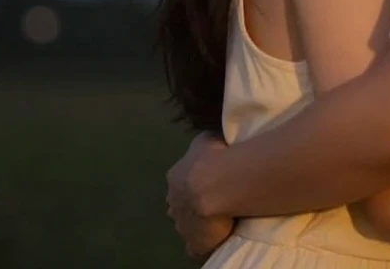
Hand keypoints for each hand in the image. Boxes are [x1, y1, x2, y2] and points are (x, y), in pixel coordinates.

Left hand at [166, 132, 236, 261]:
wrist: (214, 185)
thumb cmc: (214, 157)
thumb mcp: (206, 139)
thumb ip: (201, 146)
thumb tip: (205, 146)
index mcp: (175, 177)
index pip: (179, 183)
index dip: (192, 184)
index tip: (207, 182)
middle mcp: (173, 203)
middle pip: (179, 206)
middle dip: (191, 205)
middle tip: (211, 201)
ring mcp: (181, 225)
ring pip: (187, 226)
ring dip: (198, 224)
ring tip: (217, 220)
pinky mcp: (193, 244)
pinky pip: (196, 249)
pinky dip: (203, 246)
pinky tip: (215, 240)